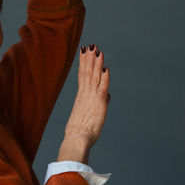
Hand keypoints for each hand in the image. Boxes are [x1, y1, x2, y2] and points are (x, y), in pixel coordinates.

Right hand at [60, 44, 110, 162]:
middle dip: (89, 58)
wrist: (76, 139)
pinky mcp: (99, 104)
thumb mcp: (88, 114)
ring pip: (94, 77)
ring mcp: (91, 98)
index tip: (84, 51)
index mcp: (81, 96)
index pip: (82, 75)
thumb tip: (108, 96)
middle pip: (87, 72)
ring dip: (96, 63)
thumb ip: (98, 102)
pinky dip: (105, 78)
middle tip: (91, 45)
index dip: (84, 62)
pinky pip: (102, 88)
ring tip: (97, 50)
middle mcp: (85, 94)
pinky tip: (106, 68)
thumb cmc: (80, 131)